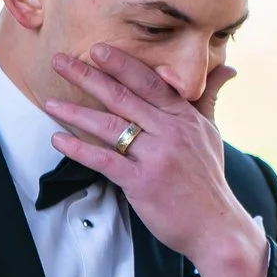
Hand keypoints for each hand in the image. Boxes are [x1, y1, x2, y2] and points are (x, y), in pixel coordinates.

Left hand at [44, 46, 267, 276]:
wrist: (216, 227)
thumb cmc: (208, 180)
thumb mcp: (211, 134)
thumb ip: (208, 98)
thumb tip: (227, 68)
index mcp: (185, 117)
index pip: (150, 83)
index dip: (122, 65)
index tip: (97, 49)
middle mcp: (171, 132)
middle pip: (124, 97)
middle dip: (89, 76)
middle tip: (61, 60)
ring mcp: (157, 157)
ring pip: (110, 126)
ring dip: (76, 112)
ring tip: (49, 101)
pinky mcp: (142, 182)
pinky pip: (105, 161)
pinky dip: (80, 149)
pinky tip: (58, 140)